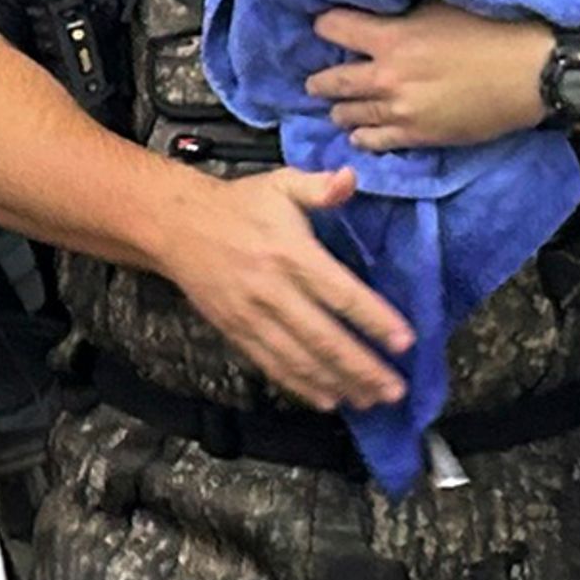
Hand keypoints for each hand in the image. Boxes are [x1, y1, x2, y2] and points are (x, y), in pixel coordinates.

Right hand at [152, 165, 414, 410]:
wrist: (175, 226)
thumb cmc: (239, 205)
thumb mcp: (281, 184)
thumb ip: (319, 186)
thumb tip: (351, 179)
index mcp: (290, 253)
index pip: (341, 293)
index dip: (374, 319)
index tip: (405, 341)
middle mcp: (272, 290)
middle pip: (324, 337)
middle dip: (362, 366)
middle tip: (395, 388)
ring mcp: (252, 316)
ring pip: (300, 358)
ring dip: (338, 383)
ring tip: (371, 400)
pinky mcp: (236, 332)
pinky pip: (273, 364)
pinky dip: (302, 386)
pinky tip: (328, 399)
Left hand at [306, 3, 553, 154]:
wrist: (534, 73)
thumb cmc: (496, 29)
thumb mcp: (443, 4)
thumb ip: (405, 8)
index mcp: (391, 37)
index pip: (333, 28)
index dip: (325, 26)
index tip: (323, 28)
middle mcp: (387, 76)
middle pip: (331, 81)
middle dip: (320, 80)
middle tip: (314, 81)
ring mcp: (400, 110)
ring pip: (348, 115)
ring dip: (339, 110)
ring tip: (337, 108)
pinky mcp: (418, 136)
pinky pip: (374, 142)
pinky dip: (362, 137)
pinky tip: (359, 134)